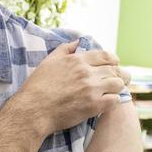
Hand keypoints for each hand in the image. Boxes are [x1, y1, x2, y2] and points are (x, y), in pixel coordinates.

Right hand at [11, 41, 128, 134]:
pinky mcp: (94, 105)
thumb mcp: (49, 61)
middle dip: (117, 75)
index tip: (115, 64)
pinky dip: (114, 101)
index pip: (105, 56)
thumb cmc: (38, 86)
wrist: (33, 110)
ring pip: (118, 84)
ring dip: (117, 88)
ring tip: (112, 91)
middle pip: (114, 70)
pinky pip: (115, 100)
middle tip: (116, 81)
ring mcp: (91, 89)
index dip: (113, 60)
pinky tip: (107, 103)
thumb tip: (78, 41)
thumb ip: (65, 49)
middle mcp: (87, 73)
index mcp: (77, 60)